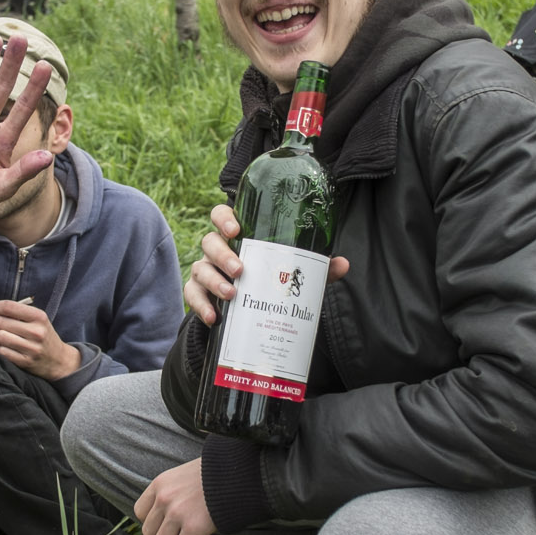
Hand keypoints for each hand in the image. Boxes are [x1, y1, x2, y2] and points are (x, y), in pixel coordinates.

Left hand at [0, 300, 80, 380]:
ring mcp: (31, 348)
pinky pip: (0, 351)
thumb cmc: (42, 336)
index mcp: (39, 317)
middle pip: (0, 322)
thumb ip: (16, 313)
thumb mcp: (37, 320)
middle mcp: (36, 332)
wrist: (58, 360)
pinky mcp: (25, 362)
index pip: (8, 307)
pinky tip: (1, 346)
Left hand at [134, 459, 214, 534]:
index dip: (155, 522)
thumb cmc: (216, 474)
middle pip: (149, 533)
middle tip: (186, 531)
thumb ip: (172, 494)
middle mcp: (164, 498)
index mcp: (160, 483)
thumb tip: (167, 521)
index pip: (139, 512)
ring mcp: (176, 513)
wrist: (239, 471)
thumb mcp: (184, 476)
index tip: (172, 522)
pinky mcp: (193, 527)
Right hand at [184, 204, 350, 325]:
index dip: (223, 218)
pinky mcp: (198, 295)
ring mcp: (205, 272)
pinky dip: (201, 306)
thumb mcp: (290, 274)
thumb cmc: (267, 282)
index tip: (236, 229)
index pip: (221, 215)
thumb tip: (343, 264)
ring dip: (214, 281)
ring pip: (199, 268)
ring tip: (232, 294)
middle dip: (222, 254)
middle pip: (209, 242)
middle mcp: (217, 251)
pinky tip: (215, 318)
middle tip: (240, 270)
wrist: (245, 314)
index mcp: (238, 238)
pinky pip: (192, 296)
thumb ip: (314, 269)